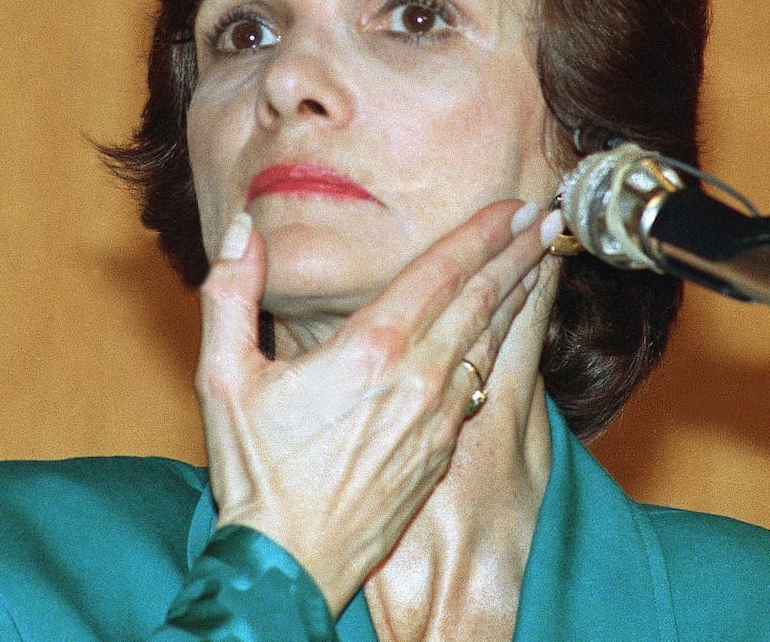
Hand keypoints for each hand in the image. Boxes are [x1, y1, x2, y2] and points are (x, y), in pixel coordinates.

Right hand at [193, 199, 557, 611]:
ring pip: (489, 340)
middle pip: (481, 299)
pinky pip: (482, 380)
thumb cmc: (256, 473)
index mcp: (372, 348)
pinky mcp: (441, 449)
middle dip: (516, 254)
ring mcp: (437, 417)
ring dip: (518, 294)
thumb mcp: (223, 376)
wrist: (289, 562)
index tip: (514, 206)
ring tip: (540, 260)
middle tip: (546, 219)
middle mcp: (418, 377)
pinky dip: (502, 344)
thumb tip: (244, 229)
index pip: (442, 272)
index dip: (482, 233)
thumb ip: (232, 293)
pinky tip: (507, 331)